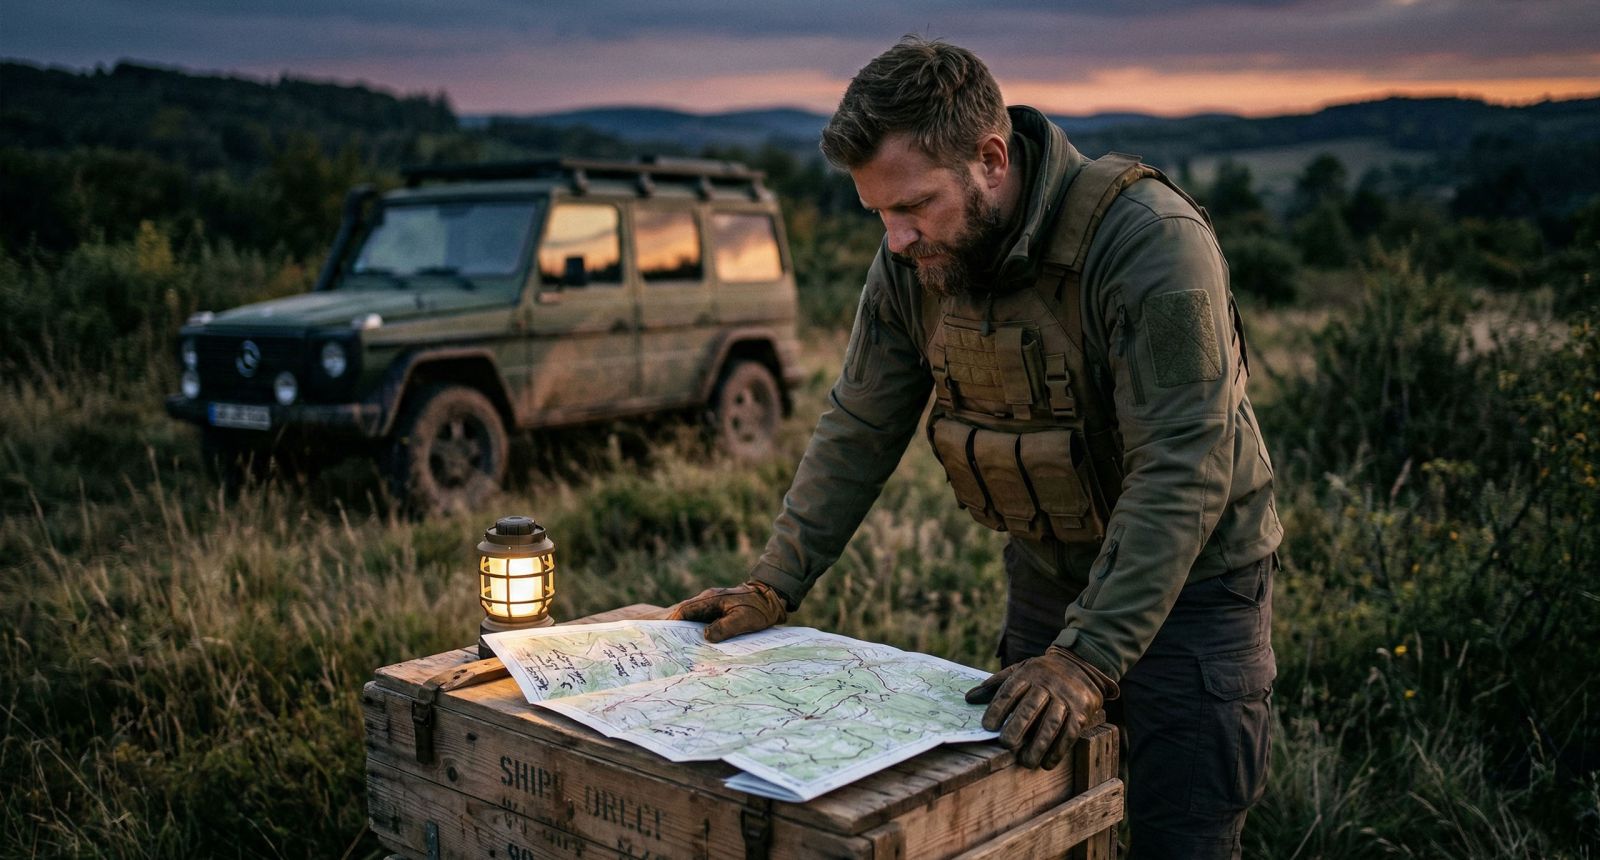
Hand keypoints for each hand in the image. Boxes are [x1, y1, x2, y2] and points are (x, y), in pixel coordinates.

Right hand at [669, 581, 787, 642]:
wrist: (771, 596)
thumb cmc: (758, 608)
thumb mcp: (743, 620)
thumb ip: (724, 627)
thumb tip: (706, 637)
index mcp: (711, 599)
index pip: (685, 610)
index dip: (673, 622)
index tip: (664, 634)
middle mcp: (708, 599)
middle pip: (684, 613)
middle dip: (672, 626)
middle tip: (662, 643)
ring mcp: (712, 603)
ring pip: (691, 616)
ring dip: (682, 628)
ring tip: (673, 645)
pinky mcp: (717, 609)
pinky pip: (700, 619)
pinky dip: (693, 629)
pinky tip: (693, 641)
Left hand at [965, 646, 1113, 768]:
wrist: (1081, 665)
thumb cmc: (1042, 673)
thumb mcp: (1020, 670)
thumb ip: (995, 685)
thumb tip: (969, 698)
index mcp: (1028, 674)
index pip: (1010, 691)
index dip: (998, 709)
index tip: (987, 726)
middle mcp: (1047, 685)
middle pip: (1030, 707)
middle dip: (1018, 726)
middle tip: (1006, 744)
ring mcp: (1066, 698)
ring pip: (1051, 723)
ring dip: (1039, 744)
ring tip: (1026, 761)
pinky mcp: (1081, 711)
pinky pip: (1069, 732)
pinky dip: (1058, 749)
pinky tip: (1047, 763)